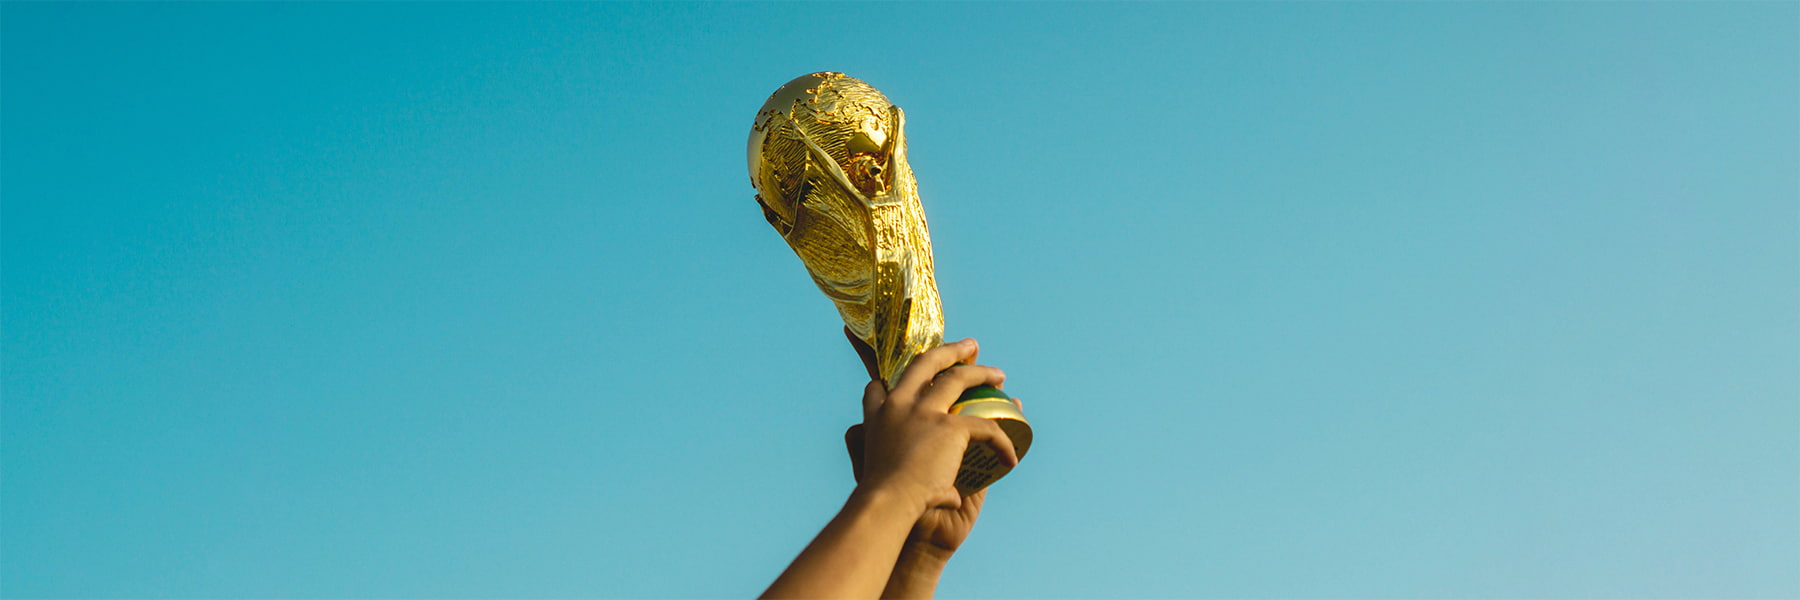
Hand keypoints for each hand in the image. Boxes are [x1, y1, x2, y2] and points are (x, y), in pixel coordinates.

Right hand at [843, 329, 1018, 554]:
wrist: (887, 505)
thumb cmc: (883, 501)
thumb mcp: (878, 479)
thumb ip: (916, 486)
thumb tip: (951, 495)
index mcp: (876, 418)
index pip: (877, 389)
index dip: (888, 384)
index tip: (897, 382)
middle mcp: (898, 406)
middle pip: (925, 365)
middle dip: (949, 351)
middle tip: (969, 346)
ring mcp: (923, 413)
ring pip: (958, 378)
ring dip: (981, 373)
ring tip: (998, 375)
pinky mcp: (949, 427)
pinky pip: (986, 427)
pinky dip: (1002, 442)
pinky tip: (1010, 457)